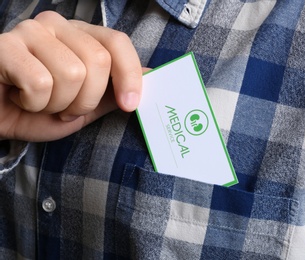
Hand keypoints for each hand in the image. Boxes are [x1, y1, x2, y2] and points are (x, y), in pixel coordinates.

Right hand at [0, 11, 142, 141]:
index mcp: (81, 36)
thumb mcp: (85, 106)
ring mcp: (30, 31)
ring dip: (57, 104)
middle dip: (85, 101)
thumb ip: (115, 91)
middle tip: (64, 108)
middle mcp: (58, 26)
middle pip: (98, 62)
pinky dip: (33, 103)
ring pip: (71, 73)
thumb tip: (154, 76)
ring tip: (40, 102)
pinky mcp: (4, 45)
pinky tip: (20, 97)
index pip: (118, 42)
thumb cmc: (40, 110)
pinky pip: (39, 82)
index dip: (130, 76)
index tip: (129, 105)